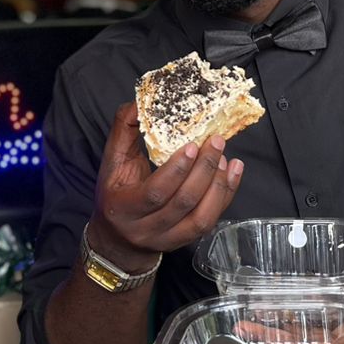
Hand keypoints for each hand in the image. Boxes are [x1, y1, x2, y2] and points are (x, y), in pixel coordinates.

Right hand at [86, 102, 243, 272]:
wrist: (117, 239)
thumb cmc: (115, 193)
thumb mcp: (111, 162)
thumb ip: (124, 130)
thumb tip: (141, 102)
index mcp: (123, 207)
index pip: (154, 193)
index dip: (176, 170)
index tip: (193, 145)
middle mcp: (144, 229)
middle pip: (182, 203)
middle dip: (204, 171)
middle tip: (216, 142)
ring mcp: (167, 239)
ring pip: (200, 218)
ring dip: (218, 186)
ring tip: (226, 159)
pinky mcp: (184, 241)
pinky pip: (209, 222)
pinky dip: (224, 196)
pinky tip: (232, 174)